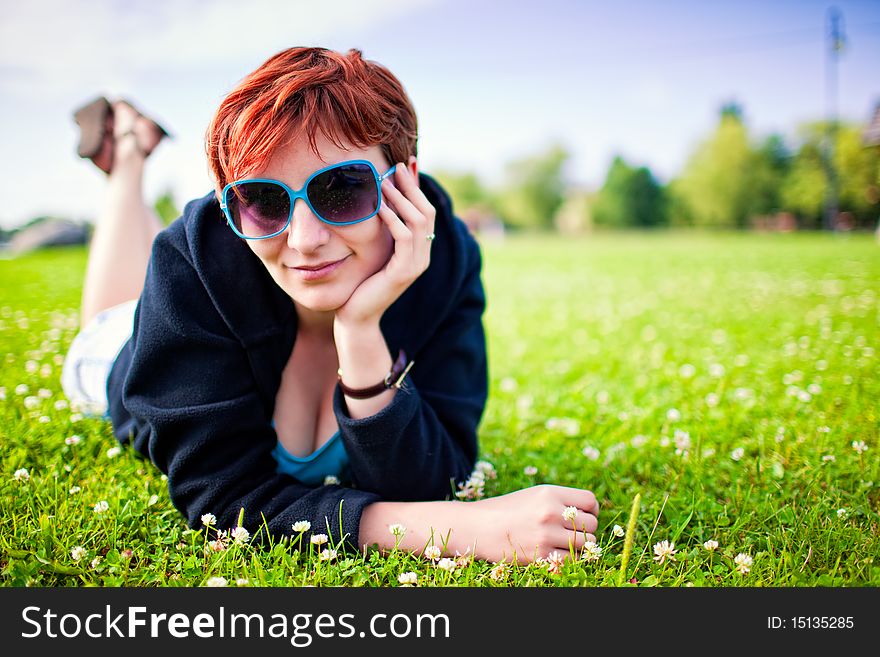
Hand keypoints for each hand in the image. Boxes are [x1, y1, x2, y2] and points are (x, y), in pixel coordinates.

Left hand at [334, 162, 435, 326]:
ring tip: (385, 181)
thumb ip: (381, 230)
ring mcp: (416, 265)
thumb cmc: (361, 282)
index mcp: (419, 250)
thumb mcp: (374, 250)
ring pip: (418, 222)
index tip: (406, 164)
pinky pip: (404, 237)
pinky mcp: (404, 272)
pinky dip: (392, 218)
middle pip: (427, 212)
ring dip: (402, 198)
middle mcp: (423, 256)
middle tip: (397, 166)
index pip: (426, 211)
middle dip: (412, 187)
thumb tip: (380, 200)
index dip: (418, 187)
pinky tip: (378, 205)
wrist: (357, 316)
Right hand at [471, 484, 599, 563]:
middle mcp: (550, 512)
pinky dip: (569, 558)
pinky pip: (572, 560)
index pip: (590, 501)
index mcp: (549, 493)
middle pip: (591, 523)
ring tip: (563, 542)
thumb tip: (592, 513)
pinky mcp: (541, 556)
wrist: (479, 528)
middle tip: (569, 531)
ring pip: (586, 543)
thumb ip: (561, 500)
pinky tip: (556, 552)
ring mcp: (546, 535)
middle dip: (585, 528)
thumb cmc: (509, 511)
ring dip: (579, 545)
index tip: (581, 515)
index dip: (590, 509)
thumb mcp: (534, 495)